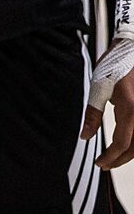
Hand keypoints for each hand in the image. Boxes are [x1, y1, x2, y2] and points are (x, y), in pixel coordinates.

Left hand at [82, 37, 133, 167]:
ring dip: (130, 153)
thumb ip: (92, 115)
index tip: (101, 164)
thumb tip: (85, 136)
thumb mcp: (98, 88)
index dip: (111, 157)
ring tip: (114, 157)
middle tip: (106, 164)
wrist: (131, 49)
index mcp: (130, 109)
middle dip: (120, 160)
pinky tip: (126, 143)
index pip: (122, 143)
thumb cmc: (114, 66)